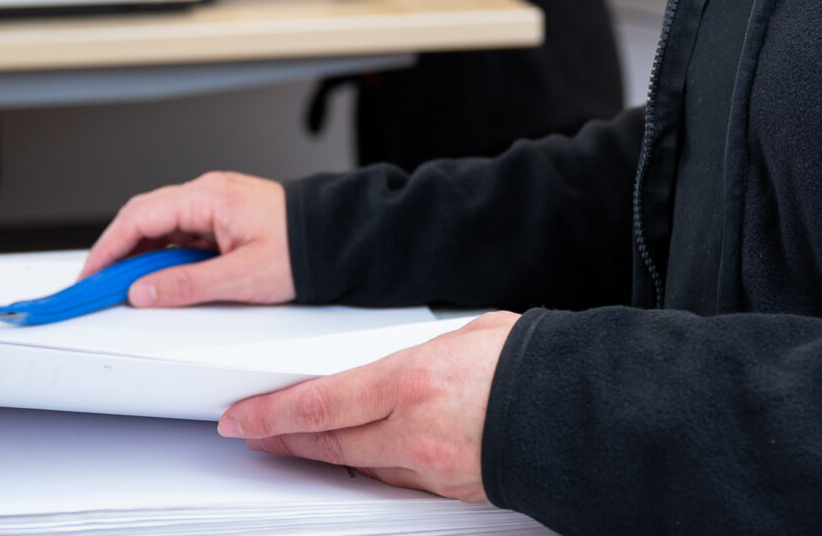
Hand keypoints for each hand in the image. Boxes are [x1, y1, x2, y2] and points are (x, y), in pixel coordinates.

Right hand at [82, 171, 293, 305]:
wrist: (338, 238)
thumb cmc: (302, 249)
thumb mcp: (243, 276)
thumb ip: (188, 285)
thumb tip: (143, 292)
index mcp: (209, 197)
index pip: (140, 217)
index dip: (108, 248)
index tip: (90, 276)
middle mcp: (207, 194)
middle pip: (143, 217)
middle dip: (116, 252)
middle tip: (98, 286)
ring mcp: (213, 205)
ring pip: (160, 226)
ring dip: (139, 255)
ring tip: (125, 289)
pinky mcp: (221, 219)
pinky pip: (179, 233)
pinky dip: (161, 255)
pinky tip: (158, 278)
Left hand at [219, 312, 517, 502]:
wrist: (578, 411)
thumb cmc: (533, 363)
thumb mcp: (468, 334)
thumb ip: (421, 351)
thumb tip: (398, 361)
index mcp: (415, 379)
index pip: (322, 401)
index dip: (273, 413)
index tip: (244, 416)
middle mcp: (415, 428)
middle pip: (328, 439)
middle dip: (284, 436)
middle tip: (253, 433)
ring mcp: (430, 465)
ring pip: (356, 464)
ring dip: (320, 454)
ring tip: (294, 443)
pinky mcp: (448, 489)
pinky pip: (394, 479)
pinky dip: (368, 467)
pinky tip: (355, 459)